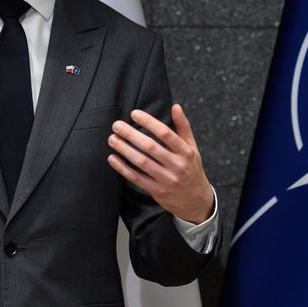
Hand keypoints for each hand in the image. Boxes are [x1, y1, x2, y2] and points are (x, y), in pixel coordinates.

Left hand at [107, 104, 214, 223]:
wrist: (196, 200)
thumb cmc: (191, 168)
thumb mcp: (192, 147)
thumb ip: (183, 127)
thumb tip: (175, 106)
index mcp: (186, 152)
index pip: (166, 134)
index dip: (149, 122)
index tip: (134, 113)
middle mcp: (177, 166)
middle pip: (151, 147)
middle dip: (131, 135)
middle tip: (117, 125)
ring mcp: (166, 180)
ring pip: (142, 163)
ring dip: (125, 150)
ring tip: (112, 139)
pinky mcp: (157, 191)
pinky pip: (137, 179)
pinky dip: (123, 168)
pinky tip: (113, 158)